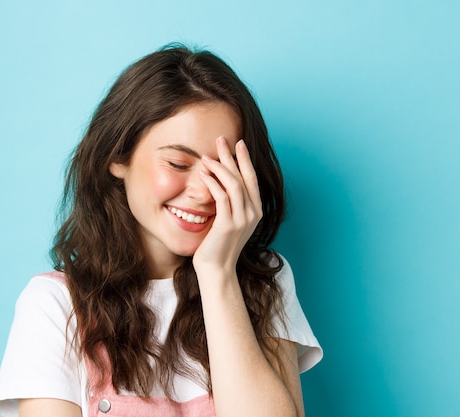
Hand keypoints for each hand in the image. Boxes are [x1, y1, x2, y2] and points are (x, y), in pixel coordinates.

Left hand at [192, 136, 262, 276]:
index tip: (238, 143)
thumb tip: (220, 183)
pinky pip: (221, 196)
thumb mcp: (228, 221)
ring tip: (207, 156)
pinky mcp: (228, 224)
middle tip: (221, 139)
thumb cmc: (218, 246)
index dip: (245, 160)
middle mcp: (252, 213)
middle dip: (232, 156)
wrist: (217, 270)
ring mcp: (242, 219)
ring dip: (220, 167)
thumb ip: (230, 204)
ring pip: (233, 184)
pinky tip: (203, 174)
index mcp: (256, 211)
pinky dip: (212, 183)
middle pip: (244, 176)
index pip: (252, 178)